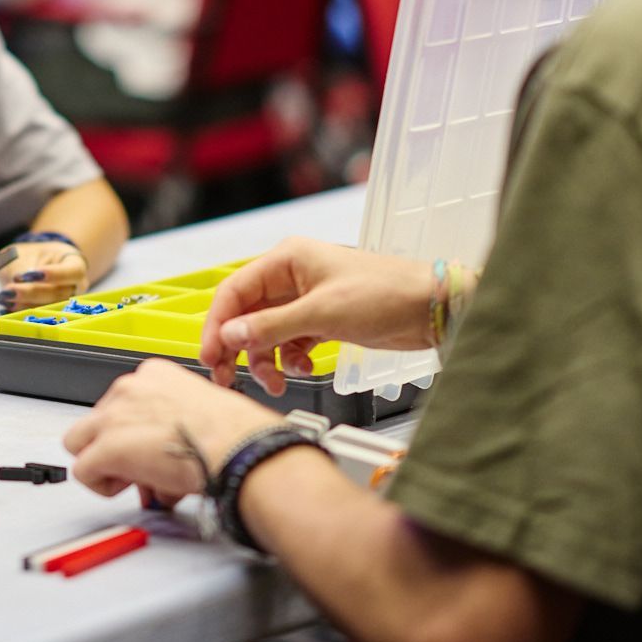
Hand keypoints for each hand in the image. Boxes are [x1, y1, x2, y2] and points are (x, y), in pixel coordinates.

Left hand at [0, 240, 86, 311]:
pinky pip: (37, 318)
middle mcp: (74, 288)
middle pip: (58, 295)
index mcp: (75, 265)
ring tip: (4, 298)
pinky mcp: (50, 316)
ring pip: (48, 310)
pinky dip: (20, 313)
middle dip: (31, 293)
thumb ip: (23, 265)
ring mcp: (65, 305)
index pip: (73, 272)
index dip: (55, 274)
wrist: (33, 265)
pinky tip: (6, 307)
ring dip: (24, 305)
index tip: (31, 273)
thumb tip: (18, 280)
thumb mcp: (25, 253)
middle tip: (9, 290)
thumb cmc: (33, 255)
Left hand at [61, 358, 275, 503]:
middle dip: (115, 446)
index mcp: (153, 375)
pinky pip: (82, 471)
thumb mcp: (199, 414)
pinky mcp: (107, 446)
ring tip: (132, 478)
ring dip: (102, 463)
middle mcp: (129, 388)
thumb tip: (160, 459)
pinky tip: (130, 487)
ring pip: (78, 442)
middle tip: (141, 468)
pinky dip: (102, 486)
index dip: (135, 433)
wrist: (236, 447)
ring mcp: (114, 416)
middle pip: (97, 421)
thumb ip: (171, 428)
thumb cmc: (233, 434)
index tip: (152, 449)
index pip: (122, 403)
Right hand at [200, 239, 438, 395]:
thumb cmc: (385, 293)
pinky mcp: (321, 321)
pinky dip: (290, 359)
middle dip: (238, 347)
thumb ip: (273, 326)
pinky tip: (305, 369)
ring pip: (266, 333)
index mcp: (286, 260)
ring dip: (266, 359)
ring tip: (277, 381)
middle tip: (229, 377)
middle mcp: (291, 277)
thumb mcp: (322, 313)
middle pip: (246, 314)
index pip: (234, 291)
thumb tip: (231, 335)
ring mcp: (306, 300)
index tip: (211, 355)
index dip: (217, 324)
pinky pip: (289, 343)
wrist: (429, 308)